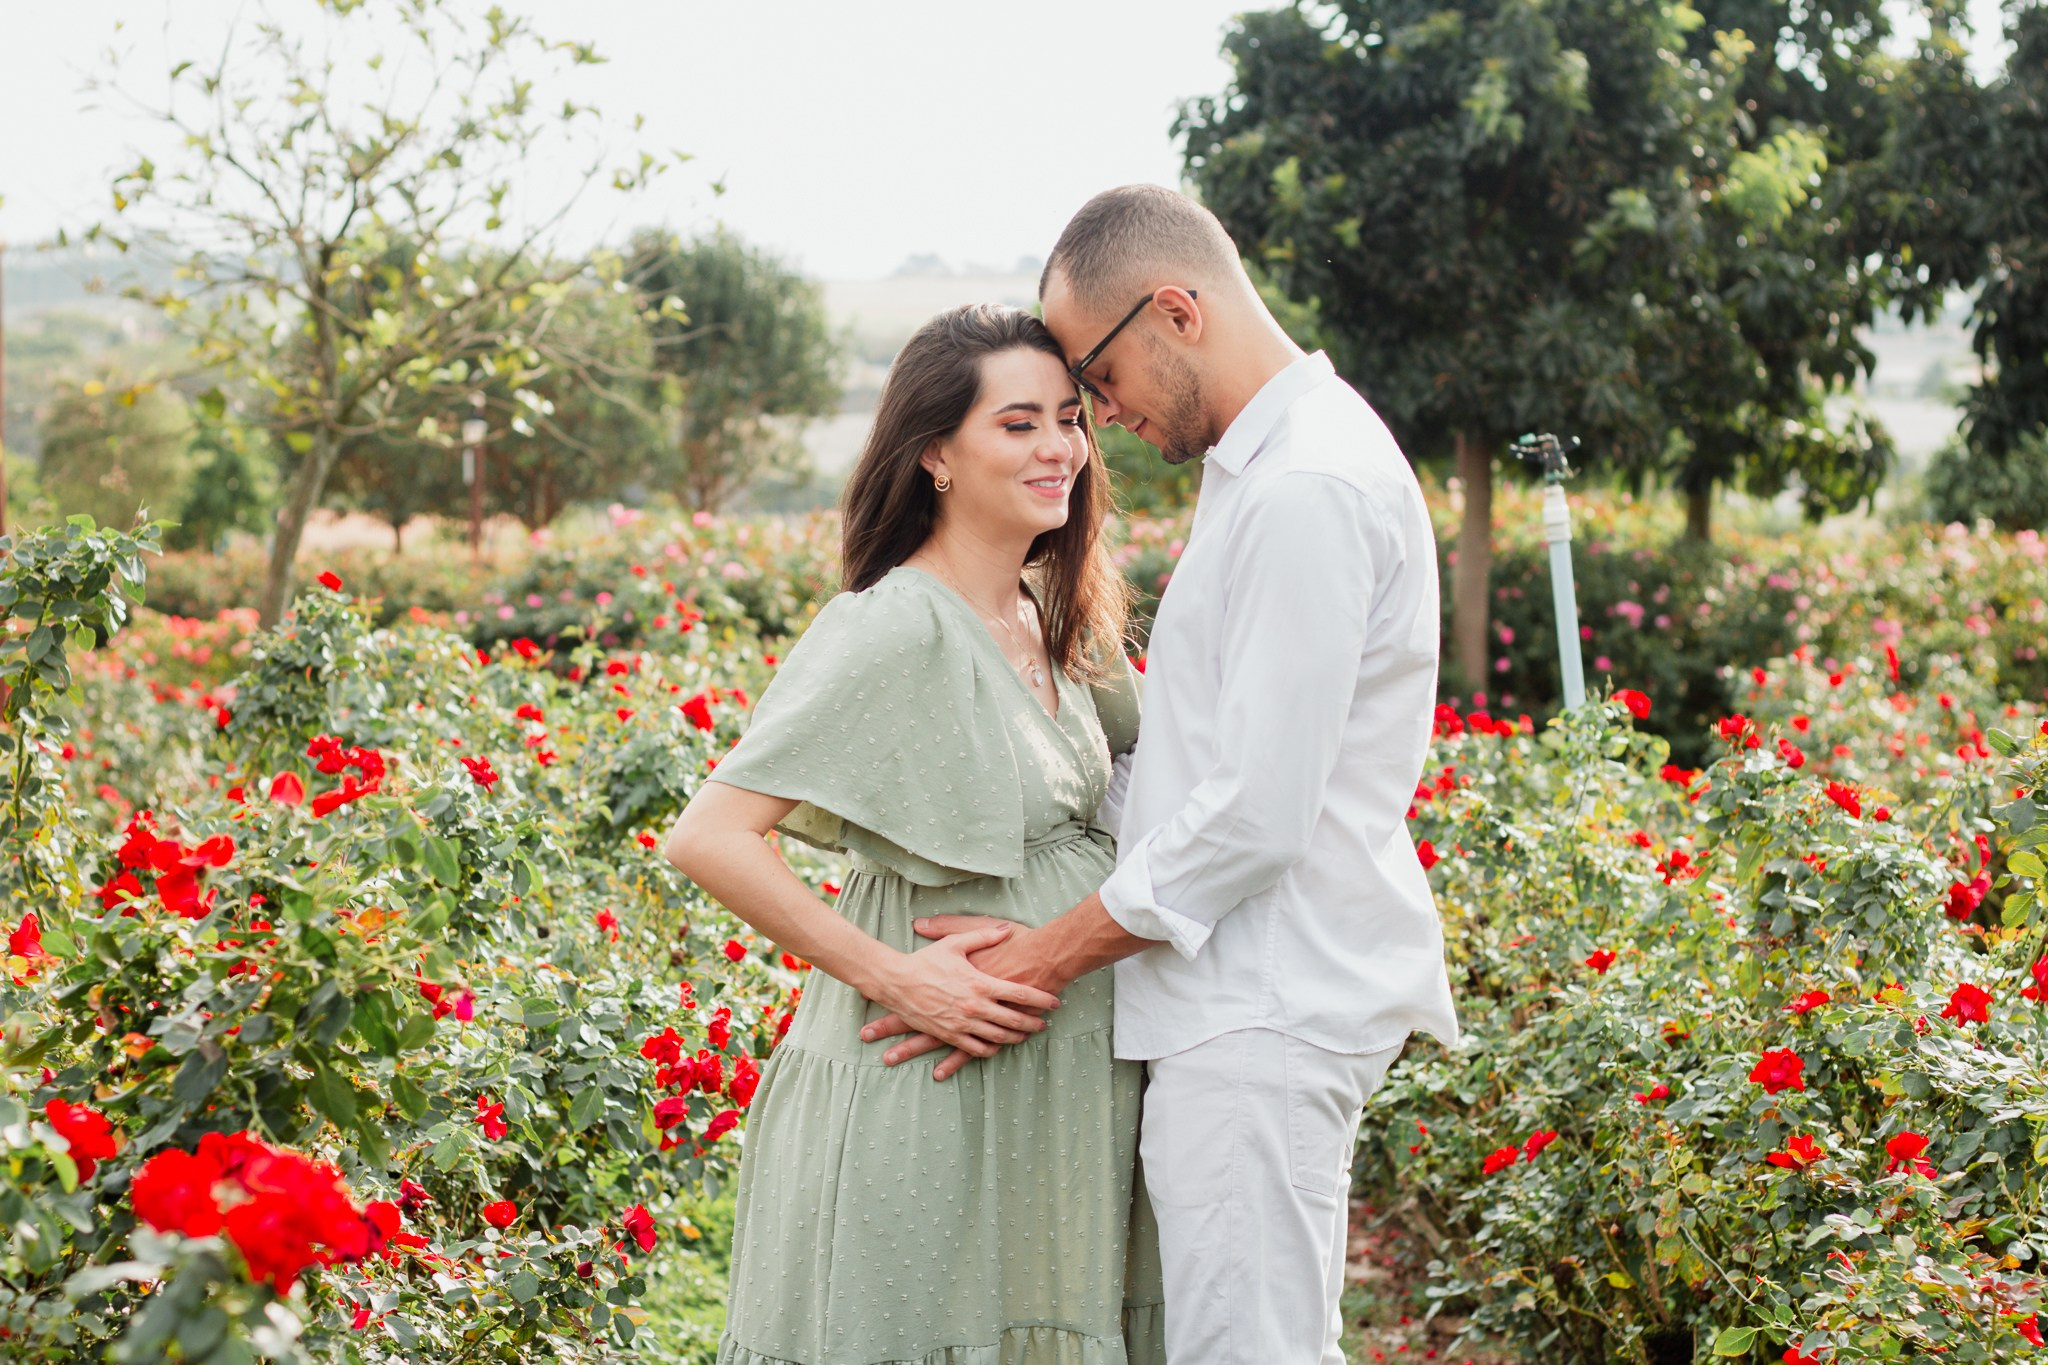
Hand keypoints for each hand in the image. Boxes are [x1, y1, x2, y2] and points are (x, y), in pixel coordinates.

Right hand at [861, 922, 1061, 1064]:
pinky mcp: (949, 1035)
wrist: (896, 981)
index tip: (1054, 1002)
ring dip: (1016, 1037)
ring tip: (1026, 1035)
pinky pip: (976, 1049)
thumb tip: (1006, 929)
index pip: (1021, 994)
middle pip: (1015, 1020)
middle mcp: (975, 1007)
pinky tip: (997, 1046)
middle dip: (1034, 1023)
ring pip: (999, 1037)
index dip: (1042, 999)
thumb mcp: (955, 943)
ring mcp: (962, 1024)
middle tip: (1045, 1023)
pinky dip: (991, 1049)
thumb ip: (984, 935)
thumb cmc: (925, 960)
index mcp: (980, 983)